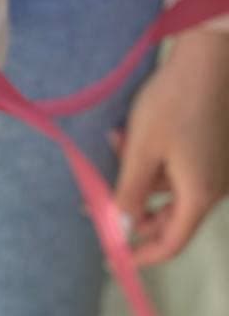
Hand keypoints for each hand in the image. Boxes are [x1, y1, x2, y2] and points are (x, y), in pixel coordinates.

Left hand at [114, 28, 228, 264]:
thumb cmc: (173, 103)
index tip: (114, 256)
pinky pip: (181, 167)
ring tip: (114, 144)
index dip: (142, 253)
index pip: (171, 242)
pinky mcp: (214, 148)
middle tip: (97, 199)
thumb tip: (121, 231)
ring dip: (139, 175)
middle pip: (171, 216)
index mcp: (200, 195)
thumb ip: (129, 192)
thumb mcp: (142, 148)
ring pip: (172, 186)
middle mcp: (215, 188)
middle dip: (132, 207)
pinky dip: (155, 159)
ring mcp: (218, 168)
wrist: (207, 59)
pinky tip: (132, 134)